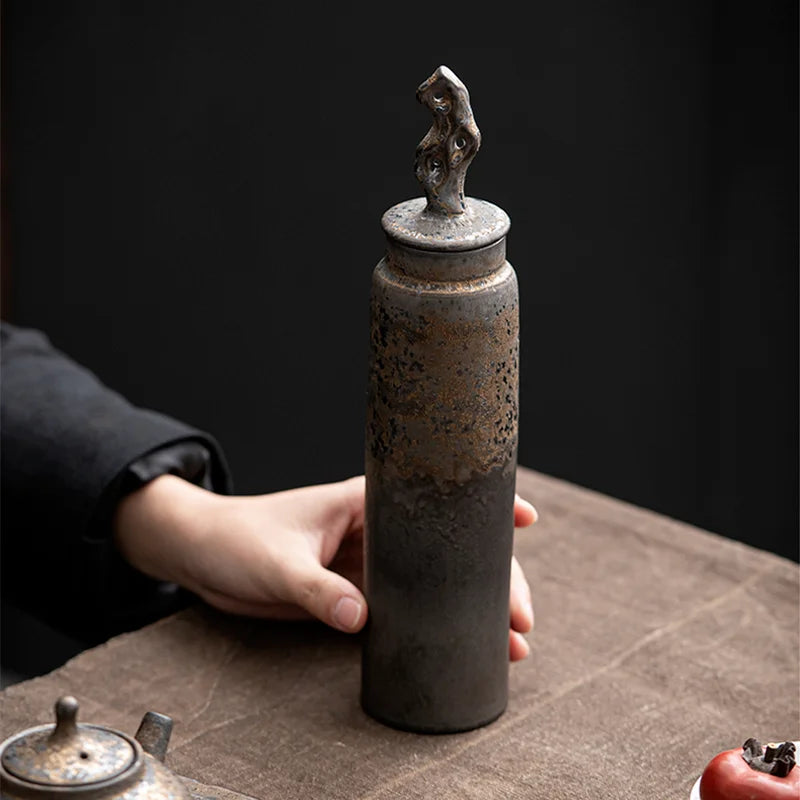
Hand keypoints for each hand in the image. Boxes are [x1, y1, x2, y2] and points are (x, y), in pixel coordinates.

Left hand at [114, 475, 537, 660]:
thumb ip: (317, 590)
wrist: (202, 555)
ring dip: (469, 611)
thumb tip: (363, 618)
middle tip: (520, 617)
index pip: (435, 497)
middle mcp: (376, 531)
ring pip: (433, 586)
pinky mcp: (353, 594)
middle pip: (448, 551)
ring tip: (508, 643)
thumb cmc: (237, 538)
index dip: (484, 506)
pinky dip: (433, 629)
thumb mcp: (277, 562)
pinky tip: (457, 650)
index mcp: (365, 503)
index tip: (525, 517)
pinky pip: (404, 612)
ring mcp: (368, 565)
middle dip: (490, 580)